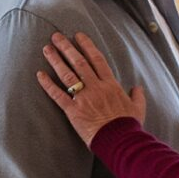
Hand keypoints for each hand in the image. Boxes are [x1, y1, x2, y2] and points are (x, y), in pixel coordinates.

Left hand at [38, 32, 146, 146]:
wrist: (121, 141)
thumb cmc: (129, 126)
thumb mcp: (138, 109)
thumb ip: (137, 96)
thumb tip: (138, 88)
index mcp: (111, 85)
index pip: (97, 59)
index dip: (86, 45)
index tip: (78, 35)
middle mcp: (96, 87)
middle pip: (79, 62)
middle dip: (67, 47)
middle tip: (56, 36)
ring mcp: (84, 98)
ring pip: (67, 74)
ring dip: (56, 60)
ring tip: (47, 49)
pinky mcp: (74, 111)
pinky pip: (58, 95)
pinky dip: (48, 84)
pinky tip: (40, 74)